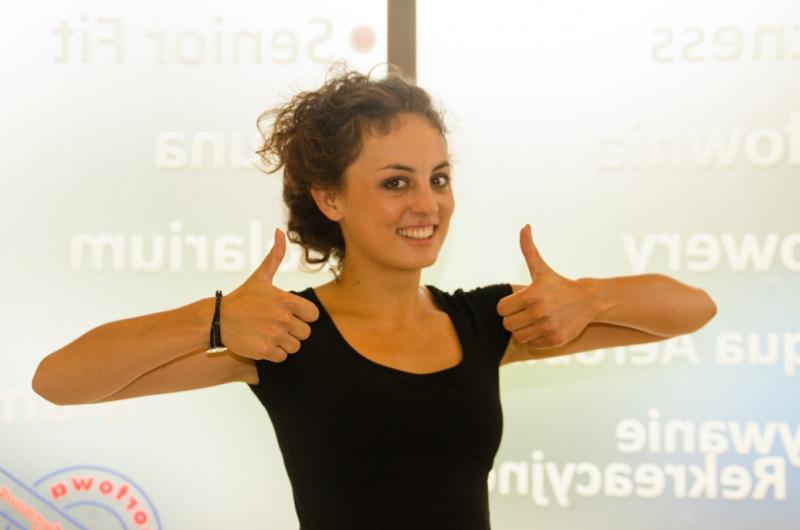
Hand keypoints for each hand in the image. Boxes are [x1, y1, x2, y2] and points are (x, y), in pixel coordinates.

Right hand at [220, 228, 319, 361]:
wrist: (217, 319)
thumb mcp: (260, 276)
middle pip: (305, 333)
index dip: (304, 316)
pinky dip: (275, 354)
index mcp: (286, 301)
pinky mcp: (265, 351)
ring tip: (269, 334)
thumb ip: (275, 256)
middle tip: (277, 326)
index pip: (313, 315)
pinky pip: (283, 357)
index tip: (291, 314)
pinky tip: (263, 343)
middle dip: (293, 331)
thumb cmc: (242, 298)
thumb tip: (280, 232)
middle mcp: (283, 318)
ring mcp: (274, 336)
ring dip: (285, 343)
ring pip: (295, 346)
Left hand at [496, 224, 593, 349]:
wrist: (588, 301)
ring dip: (523, 329)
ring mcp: (547, 328)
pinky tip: (544, 327)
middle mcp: (539, 313)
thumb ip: (528, 249)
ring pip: (517, 336)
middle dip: (514, 318)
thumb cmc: (559, 285)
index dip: (508, 305)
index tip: (519, 302)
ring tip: (534, 320)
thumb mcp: (542, 269)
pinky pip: (531, 344)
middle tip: (526, 312)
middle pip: (507, 324)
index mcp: (531, 295)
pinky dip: (535, 338)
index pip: (501, 309)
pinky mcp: (554, 340)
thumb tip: (524, 226)